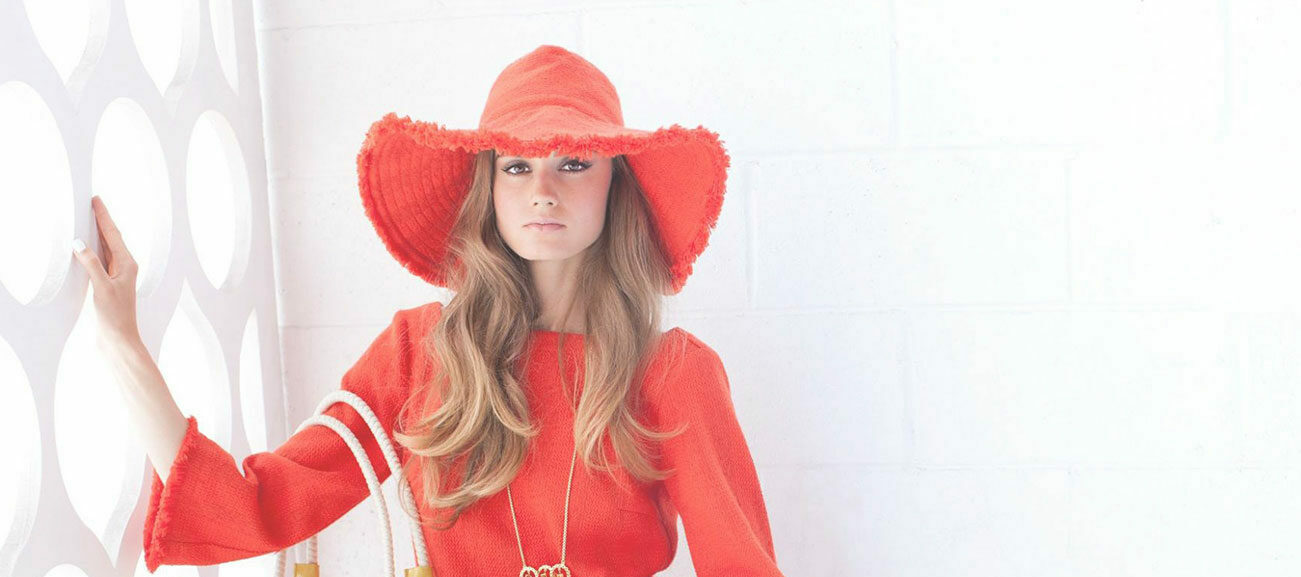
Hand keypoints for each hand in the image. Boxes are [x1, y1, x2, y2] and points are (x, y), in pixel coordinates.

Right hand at [72, 195, 141, 346]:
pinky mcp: (109, 284)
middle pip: (112, 237)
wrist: (119, 339)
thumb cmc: (115, 315)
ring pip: (107, 248)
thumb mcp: (102, 287)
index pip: (113, 234)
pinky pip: (101, 260)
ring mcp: (117, 276)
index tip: (96, 200)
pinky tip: (88, 247)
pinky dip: (94, 249)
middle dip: (102, 220)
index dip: (103, 216)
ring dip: (99, 233)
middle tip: (93, 202)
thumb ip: (91, 264)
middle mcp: (125, 267)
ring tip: (91, 218)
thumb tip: (79, 242)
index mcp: (127, 264)